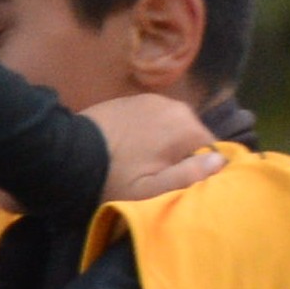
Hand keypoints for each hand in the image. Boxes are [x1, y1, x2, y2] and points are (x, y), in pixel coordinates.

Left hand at [84, 91, 230, 205]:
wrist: (68, 153)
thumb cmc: (113, 177)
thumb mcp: (151, 189)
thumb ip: (188, 176)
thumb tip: (221, 161)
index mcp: (187, 127)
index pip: (213, 150)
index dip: (201, 170)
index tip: (182, 185)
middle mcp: (176, 106)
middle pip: (193, 137)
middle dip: (183, 156)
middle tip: (160, 177)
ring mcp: (154, 99)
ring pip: (174, 127)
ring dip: (166, 144)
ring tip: (145, 163)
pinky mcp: (134, 99)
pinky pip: (154, 118)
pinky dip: (150, 132)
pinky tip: (133, 148)